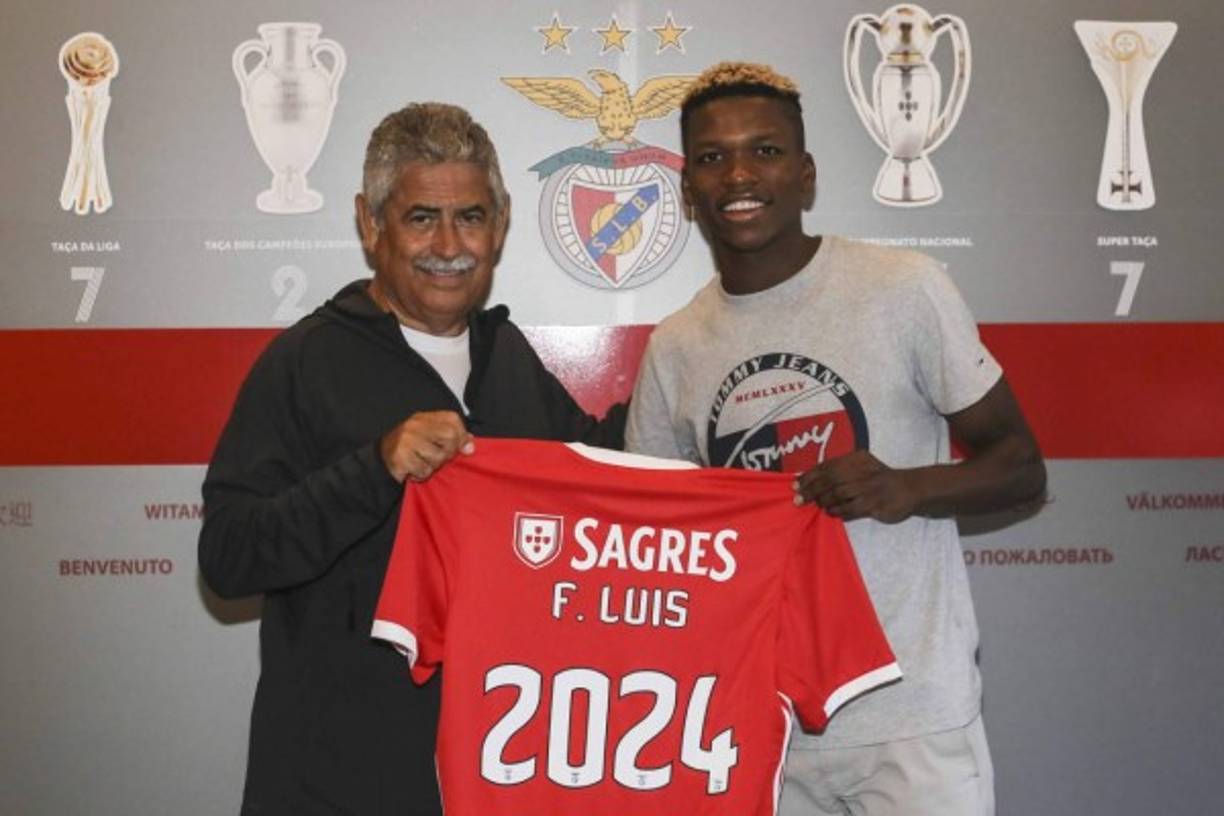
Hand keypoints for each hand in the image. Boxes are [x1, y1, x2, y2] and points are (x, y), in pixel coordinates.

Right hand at [380, 411, 473, 482]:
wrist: (381, 458)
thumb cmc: (410, 448)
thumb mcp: (430, 436)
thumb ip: (451, 436)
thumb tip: (470, 445)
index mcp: (424, 418)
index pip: (453, 420)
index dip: (462, 436)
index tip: (464, 448)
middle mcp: (414, 425)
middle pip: (449, 438)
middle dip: (448, 453)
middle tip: (438, 459)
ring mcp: (406, 440)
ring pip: (437, 458)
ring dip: (433, 466)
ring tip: (423, 463)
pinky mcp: (400, 457)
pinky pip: (424, 471)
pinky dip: (421, 474)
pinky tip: (413, 470)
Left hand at [793, 450, 917, 522]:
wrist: (910, 489)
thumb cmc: (879, 479)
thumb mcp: (861, 466)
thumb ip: (840, 471)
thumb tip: (810, 480)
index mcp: (857, 459)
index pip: (827, 465)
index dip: (809, 475)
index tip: (795, 484)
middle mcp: (862, 470)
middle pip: (830, 480)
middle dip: (811, 491)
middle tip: (799, 500)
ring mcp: (869, 488)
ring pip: (838, 495)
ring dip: (825, 502)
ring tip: (821, 506)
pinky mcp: (875, 504)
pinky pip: (850, 509)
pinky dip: (839, 512)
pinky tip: (834, 513)